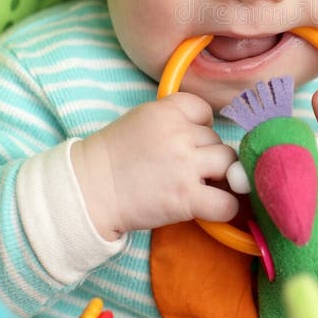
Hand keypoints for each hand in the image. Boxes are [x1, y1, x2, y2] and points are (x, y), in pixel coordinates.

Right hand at [71, 94, 238, 240]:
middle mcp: (180, 134)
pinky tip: (211, 207)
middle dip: (205, 154)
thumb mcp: (142, 119)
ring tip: (198, 185)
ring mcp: (185, 166)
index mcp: (167, 111)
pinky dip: (225, 206)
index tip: (185, 141)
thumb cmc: (112, 156)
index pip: (204, 111)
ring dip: (218, 176)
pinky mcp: (186, 198)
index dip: (199, 127)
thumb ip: (174, 119)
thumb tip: (209, 131)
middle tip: (184, 169)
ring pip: (228, 164)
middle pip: (216, 140)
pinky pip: (226, 202)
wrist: (89, 190)